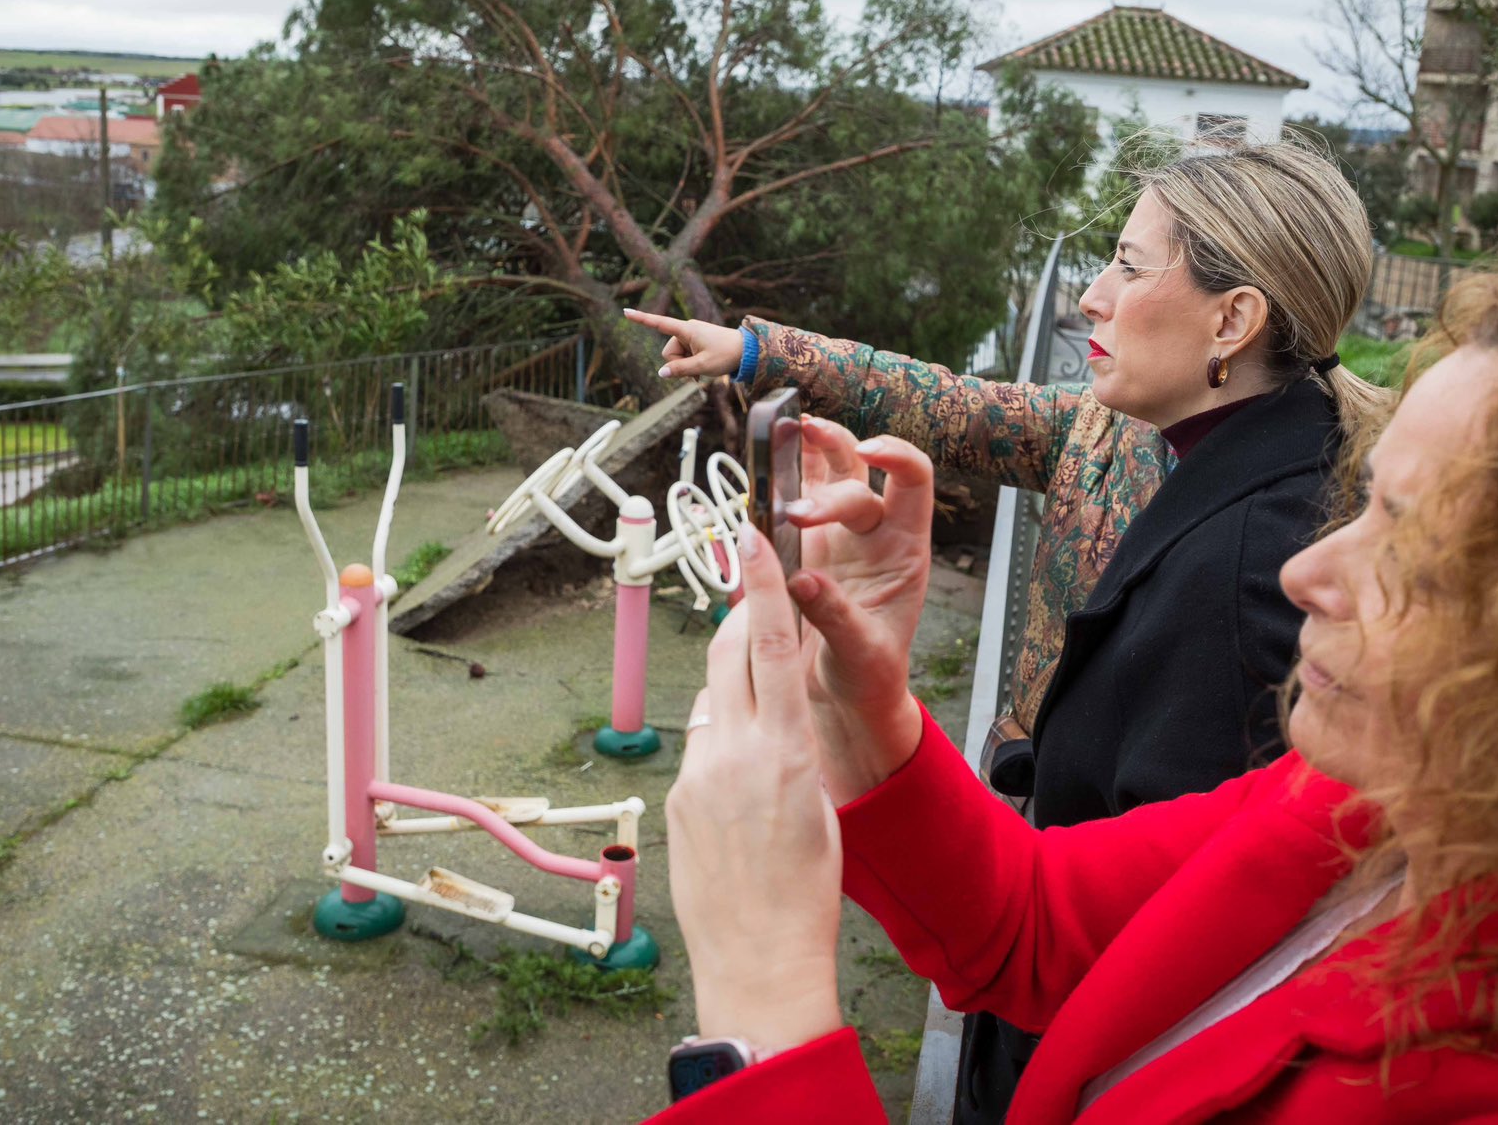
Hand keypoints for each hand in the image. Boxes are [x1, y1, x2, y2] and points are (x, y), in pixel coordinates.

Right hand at [622, 307, 745, 379]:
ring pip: (677, 356)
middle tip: (697, 371)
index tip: (625, 311)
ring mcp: (692, 336)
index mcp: (687, 330)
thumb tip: (661, 373)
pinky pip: (685, 355)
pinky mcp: (697, 341)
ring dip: (686, 366)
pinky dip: (690, 364)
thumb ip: (680, 370)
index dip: (641, 319)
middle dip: (678, 365)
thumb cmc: (727, 355)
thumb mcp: (702, 366)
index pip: (659, 323)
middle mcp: (687, 330)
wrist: (748, 350)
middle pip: (669, 352)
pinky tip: (703, 368)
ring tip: (703, 369)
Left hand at [666, 522, 843, 1055]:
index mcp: (787, 751)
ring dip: (730, 689)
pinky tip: (736, 774)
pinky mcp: (677, 801)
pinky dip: (717, 740)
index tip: (748, 535)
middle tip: (750, 596)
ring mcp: (698, 776)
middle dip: (739, 618)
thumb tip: (771, 714)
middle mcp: (736, 754)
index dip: (759, 583)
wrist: (760, 961)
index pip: (769, 644)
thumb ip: (792, 748)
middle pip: (729, 655)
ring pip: (711, 701)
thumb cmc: (808, 894)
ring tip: (757, 714)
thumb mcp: (821, 806)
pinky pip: (697, 746)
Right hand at [784, 418, 932, 801]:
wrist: (842, 693)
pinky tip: (765, 459)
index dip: (897, 456)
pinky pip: (795, 493)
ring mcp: (838, 532)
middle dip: (826, 490)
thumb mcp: (861, 653)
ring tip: (782, 431)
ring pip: (830, 468)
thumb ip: (836, 616)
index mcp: (904, 551)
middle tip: (793, 517)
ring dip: (808, 446)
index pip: (914, 483)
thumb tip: (803, 581)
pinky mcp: (804, 541)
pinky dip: (782, 471)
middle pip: (858, 478)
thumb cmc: (868, 674)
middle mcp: (874, 532)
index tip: (867, 452)